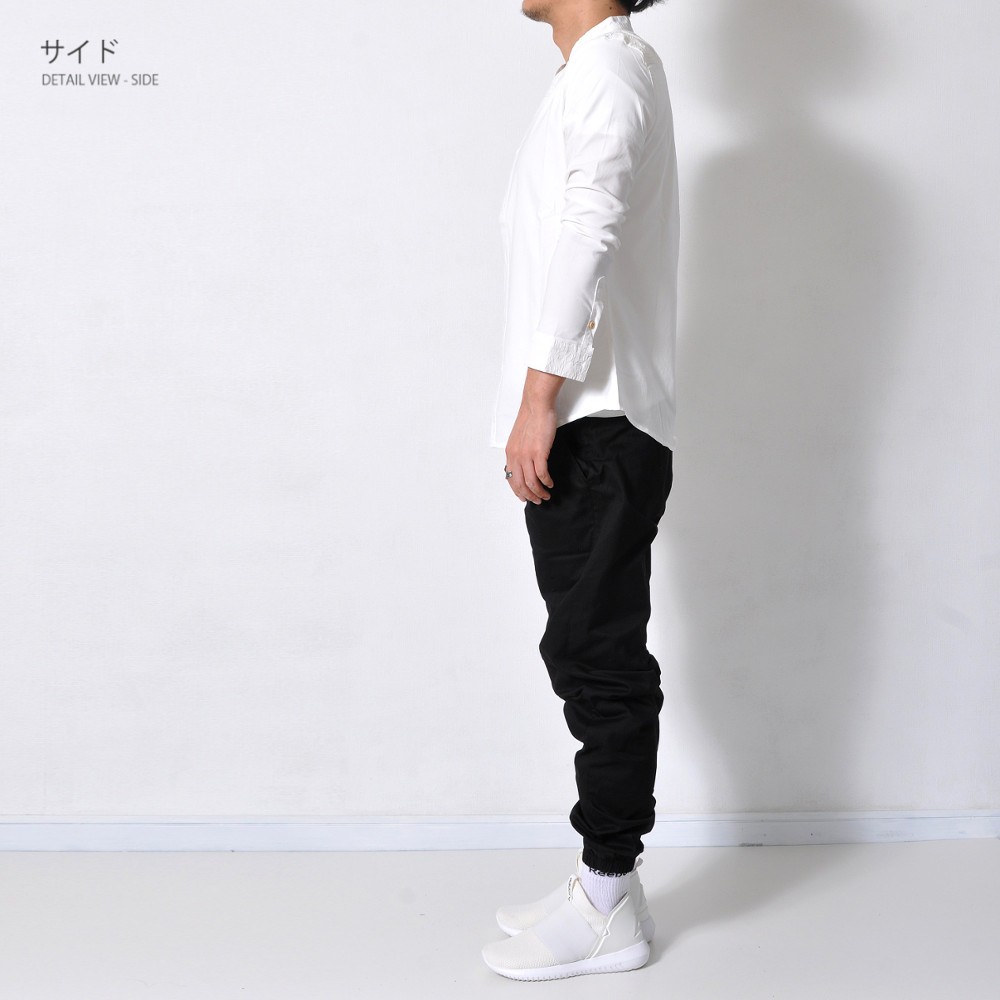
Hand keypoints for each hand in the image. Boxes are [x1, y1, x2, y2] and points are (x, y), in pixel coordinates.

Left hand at [504, 373, 560, 502]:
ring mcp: (527, 455)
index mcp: (510, 453)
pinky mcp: (539, 452)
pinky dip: (546, 482)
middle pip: (520, 484)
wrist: (536, 406)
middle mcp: (516, 456)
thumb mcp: (519, 438)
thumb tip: (524, 463)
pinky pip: (542, 474)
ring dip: (539, 492)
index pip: (510, 478)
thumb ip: (519, 451)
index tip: (524, 497)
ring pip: (531, 482)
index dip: (518, 491)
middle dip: (529, 496)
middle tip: (537, 501)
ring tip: (546, 495)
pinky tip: (551, 484)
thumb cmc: (531, 418)